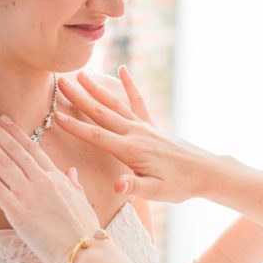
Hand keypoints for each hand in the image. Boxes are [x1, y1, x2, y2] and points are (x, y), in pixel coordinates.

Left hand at [0, 110, 101, 262]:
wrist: (85, 252)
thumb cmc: (86, 231)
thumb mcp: (82, 202)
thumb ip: (74, 185)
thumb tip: (72, 172)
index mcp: (58, 178)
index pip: (33, 149)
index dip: (16, 132)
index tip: (4, 119)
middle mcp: (42, 181)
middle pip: (15, 149)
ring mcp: (29, 195)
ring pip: (3, 162)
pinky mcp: (17, 212)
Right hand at [54, 67, 218, 202]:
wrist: (206, 172)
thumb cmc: (180, 185)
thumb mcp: (157, 192)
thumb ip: (135, 187)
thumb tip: (117, 186)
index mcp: (131, 150)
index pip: (97, 137)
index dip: (75, 127)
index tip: (56, 115)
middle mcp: (136, 133)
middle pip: (102, 113)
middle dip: (80, 97)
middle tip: (61, 82)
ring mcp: (144, 127)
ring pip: (115, 104)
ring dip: (97, 89)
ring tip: (81, 74)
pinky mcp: (152, 126)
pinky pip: (138, 102)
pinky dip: (130, 86)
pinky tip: (123, 70)